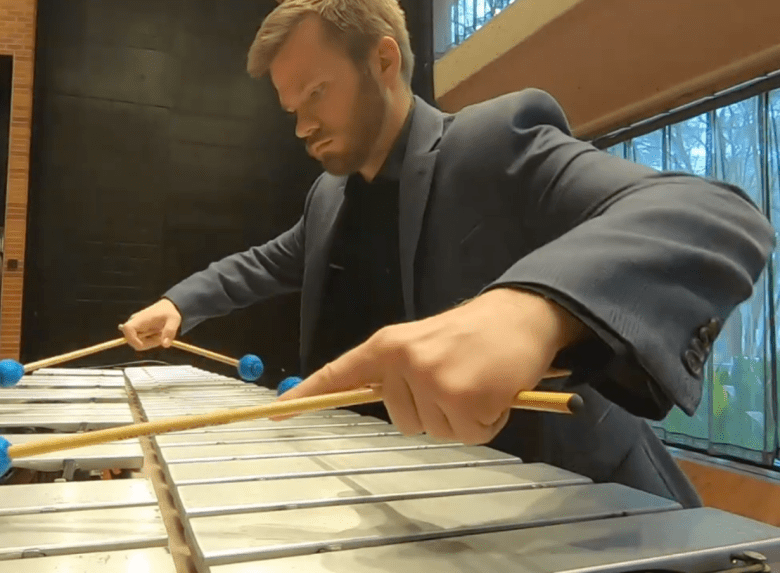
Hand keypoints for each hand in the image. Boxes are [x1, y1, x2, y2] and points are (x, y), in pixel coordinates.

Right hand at [119, 298, 181, 350]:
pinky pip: (140, 341)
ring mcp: (135, 327)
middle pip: (132, 340)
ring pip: (137, 343)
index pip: (127, 329)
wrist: (167, 308)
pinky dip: (149, 341)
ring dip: (149, 343)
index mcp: (141, 318)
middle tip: (160, 338)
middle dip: (147, 344)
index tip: (145, 344)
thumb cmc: (169, 312)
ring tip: (159, 334)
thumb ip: (169, 332)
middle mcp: (135, 322)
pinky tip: (156, 335)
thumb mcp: (174, 320)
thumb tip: (165, 344)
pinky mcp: (138, 330)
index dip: (132, 340)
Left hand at [274, 288, 587, 444]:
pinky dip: (486, 423)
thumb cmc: (473, 335)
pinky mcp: (463, 398)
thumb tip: (382, 402)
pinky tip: (495, 392)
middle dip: (434, 411)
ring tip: (479, 383)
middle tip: (460, 379)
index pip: (341, 372)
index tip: (277, 413)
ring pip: (436, 432)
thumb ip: (398, 372)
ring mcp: (432, 380)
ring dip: (462, 418)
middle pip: (402, 420)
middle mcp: (403, 361)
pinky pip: (469, 435)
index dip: (309, 395)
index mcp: (388, 345)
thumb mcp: (423, 345)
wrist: (523, 315)